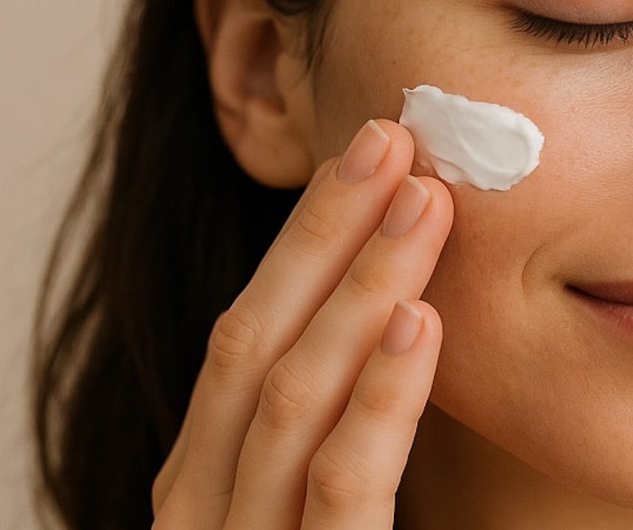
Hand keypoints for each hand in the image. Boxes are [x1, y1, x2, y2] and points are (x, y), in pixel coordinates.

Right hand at [151, 118, 453, 527]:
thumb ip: (331, 426)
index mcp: (208, 473)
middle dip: (326, 233)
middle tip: (393, 139)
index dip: (308, 237)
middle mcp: (209, 501)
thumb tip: (394, 314)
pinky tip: (419, 320)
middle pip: (257, 340)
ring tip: (424, 202)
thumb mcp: (312, 497)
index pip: (249, 331)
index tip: (371, 156)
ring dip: (360, 286)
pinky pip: (344, 483)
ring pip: (295, 395)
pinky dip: (380, 397)